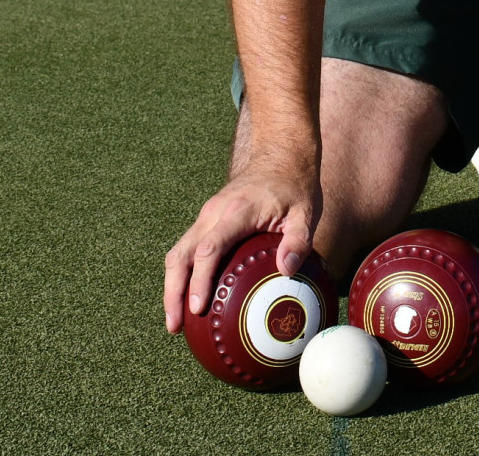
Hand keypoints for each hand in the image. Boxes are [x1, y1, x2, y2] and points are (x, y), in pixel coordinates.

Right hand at [163, 161, 320, 333]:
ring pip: (178, 253)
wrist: (279, 152)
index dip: (200, 279)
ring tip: (175, 322)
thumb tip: (286, 272)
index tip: (197, 307)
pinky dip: (183, 275)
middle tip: (175, 326)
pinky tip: (190, 300)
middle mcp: (213, 213)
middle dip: (174, 291)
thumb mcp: (306, 211)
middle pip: (182, 255)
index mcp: (236, 211)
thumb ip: (298, 240)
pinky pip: (188, 250)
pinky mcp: (207, 220)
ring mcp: (207, 216)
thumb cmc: (295, 185)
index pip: (209, 249)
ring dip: (172, 286)